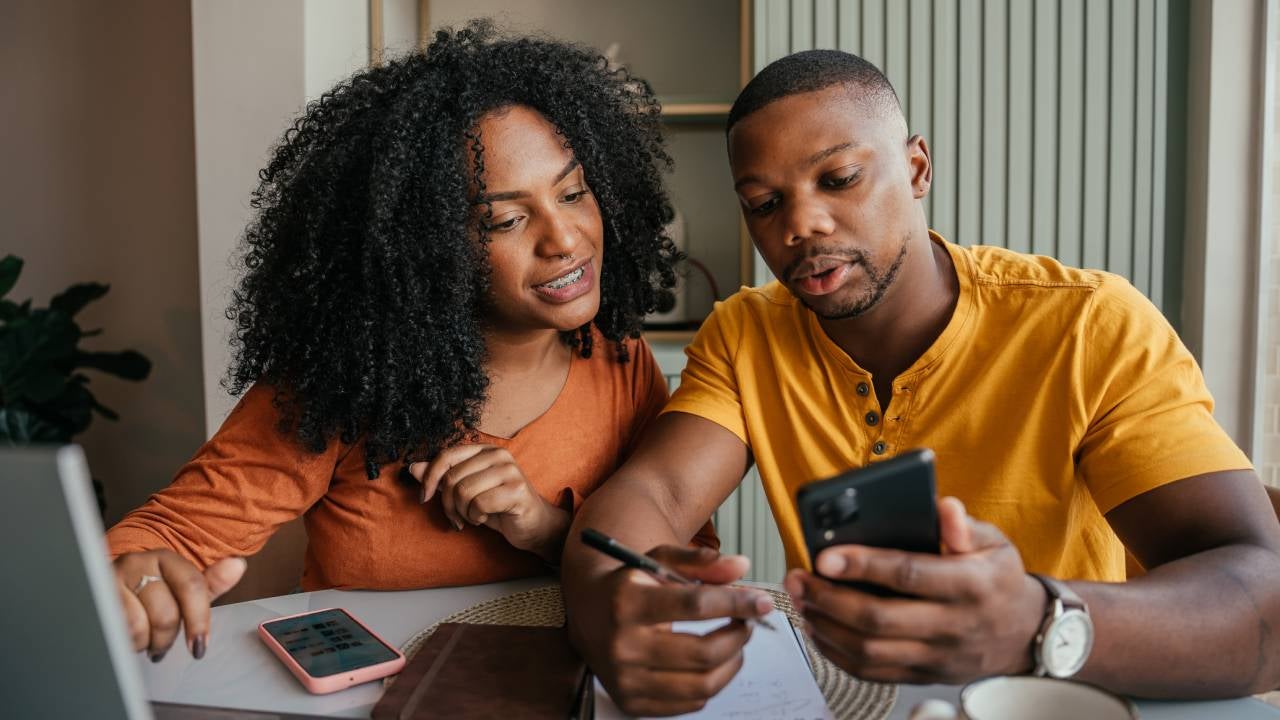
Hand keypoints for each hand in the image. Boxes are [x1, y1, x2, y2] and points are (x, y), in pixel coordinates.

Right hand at [112, 549, 245, 660]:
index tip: (199, 646)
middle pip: (166, 613)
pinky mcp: (93, 600)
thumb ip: (210, 582)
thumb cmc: (149, 593)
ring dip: (145, 642)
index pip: (192, 586)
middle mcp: (137, 563)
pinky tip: (127, 637)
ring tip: (143, 638)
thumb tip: (237, 565)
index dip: (199, 620)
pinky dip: (126, 643)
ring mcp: (111, 579)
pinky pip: (116, 633)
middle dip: (168, 637)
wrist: (105, 588)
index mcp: (165, 557)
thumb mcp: (181, 587)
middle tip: (162, 642)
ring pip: (139, 626)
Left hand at [408, 444, 568, 561]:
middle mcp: (498, 454)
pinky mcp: (517, 490)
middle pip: (452, 478)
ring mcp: (510, 471)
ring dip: (462, 512)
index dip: (429, 478)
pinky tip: (485, 518)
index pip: (446, 455)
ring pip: (463, 492)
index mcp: (485, 449)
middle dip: (447, 504)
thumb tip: (413, 468)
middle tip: (456, 517)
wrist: (533, 525)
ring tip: (472, 517)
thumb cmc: (499, 506)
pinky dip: (476, 517)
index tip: (423, 498)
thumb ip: (442, 478)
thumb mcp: (466, 491)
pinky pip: (479, 505)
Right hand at [579, 545, 774, 716]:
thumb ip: (701, 562)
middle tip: (746, 623)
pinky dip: (710, 684)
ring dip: (732, 663)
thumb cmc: (629, 585)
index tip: (760, 602)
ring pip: (702, 685)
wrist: (586, 613)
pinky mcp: (631, 703)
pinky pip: (689, 704)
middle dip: (738, 637)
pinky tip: (710, 664)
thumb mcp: (658, 560)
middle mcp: (622, 644)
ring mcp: (625, 679)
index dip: (736, 604)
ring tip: (734, 643)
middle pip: (704, 652)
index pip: (695, 606)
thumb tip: (741, 567)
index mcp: (627, 602)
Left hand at [784, 497, 1045, 684]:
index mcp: (970, 586)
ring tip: (802, 601)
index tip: (825, 556)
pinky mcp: (924, 676)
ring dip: (826, 627)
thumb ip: (962, 525)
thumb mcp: (994, 543)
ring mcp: (938, 656)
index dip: (863, 565)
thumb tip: (941, 506)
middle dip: (829, 599)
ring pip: (870, 651)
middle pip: (879, 620)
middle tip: (800, 579)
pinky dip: (837, 654)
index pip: (908, 574)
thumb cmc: (998, 580)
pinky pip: (873, 673)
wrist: (1024, 634)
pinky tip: (819, 629)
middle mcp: (954, 625)